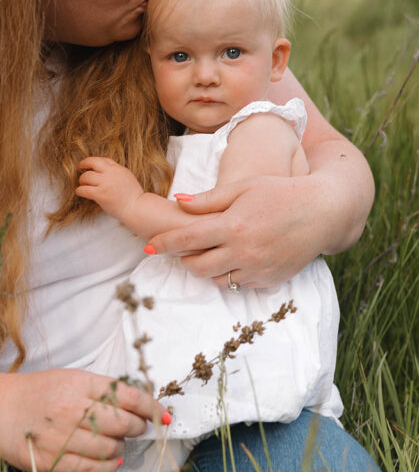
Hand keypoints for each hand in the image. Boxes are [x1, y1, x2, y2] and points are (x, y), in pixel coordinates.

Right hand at [0, 369, 161, 471]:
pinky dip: (108, 467)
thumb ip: (103, 391)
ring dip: (121, 448)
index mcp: (79, 383)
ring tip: (115, 443)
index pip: (128, 395)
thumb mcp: (71, 379)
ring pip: (111, 449)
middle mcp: (70, 408)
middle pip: (124, 424)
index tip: (164, 416)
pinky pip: (92, 469)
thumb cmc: (39, 392)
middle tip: (137, 429)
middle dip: (138, 428)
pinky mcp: (49, 460)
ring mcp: (59, 436)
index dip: (152, 408)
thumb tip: (142, 406)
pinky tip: (109, 461)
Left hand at [76, 157, 142, 218]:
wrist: (137, 207)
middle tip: (79, 168)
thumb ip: (116, 172)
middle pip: (92, 162)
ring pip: (86, 176)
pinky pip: (84, 190)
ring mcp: (105, 183)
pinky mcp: (100, 194)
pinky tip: (79, 192)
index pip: (103, 160)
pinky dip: (79, 190)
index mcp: (118, 169)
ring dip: (81, 180)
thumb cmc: (133, 196)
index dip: (94, 162)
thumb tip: (105, 171)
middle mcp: (111, 173)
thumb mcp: (127, 177)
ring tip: (82, 184)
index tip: (90, 165)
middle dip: (83, 164)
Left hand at [147, 174, 326, 288]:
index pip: (187, 239)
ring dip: (205, 269)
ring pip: (215, 279)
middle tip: (182, 249)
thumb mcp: (244, 187)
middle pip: (197, 266)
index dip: (164, 245)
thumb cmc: (281, 192)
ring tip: (206, 253)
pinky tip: (232, 259)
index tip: (148, 247)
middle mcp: (243, 251)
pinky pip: (238, 284)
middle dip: (183, 259)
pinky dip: (229, 275)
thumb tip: (177, 202)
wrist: (323, 212)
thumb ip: (209, 199)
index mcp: (233, 225)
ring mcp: (257, 269)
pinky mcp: (270, 280)